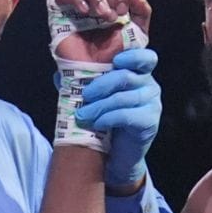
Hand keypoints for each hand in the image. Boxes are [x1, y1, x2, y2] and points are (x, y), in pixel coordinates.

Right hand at [52, 0, 151, 63]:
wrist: (96, 72)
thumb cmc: (115, 56)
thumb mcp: (138, 33)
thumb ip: (142, 11)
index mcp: (113, 1)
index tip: (123, 12)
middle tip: (111, 17)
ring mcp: (77, 4)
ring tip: (99, 17)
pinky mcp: (60, 11)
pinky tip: (84, 12)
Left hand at [75, 48, 160, 188]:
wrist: (117, 157)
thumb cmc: (106, 123)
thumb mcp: (94, 100)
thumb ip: (81, 84)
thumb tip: (59, 75)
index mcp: (138, 74)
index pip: (144, 57)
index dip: (132, 55)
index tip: (115, 60)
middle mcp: (149, 86)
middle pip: (126, 76)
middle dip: (101, 85)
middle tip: (85, 95)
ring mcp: (152, 104)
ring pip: (123, 98)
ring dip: (99, 106)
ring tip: (83, 115)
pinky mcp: (149, 123)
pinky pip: (127, 116)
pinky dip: (108, 118)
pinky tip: (97, 124)